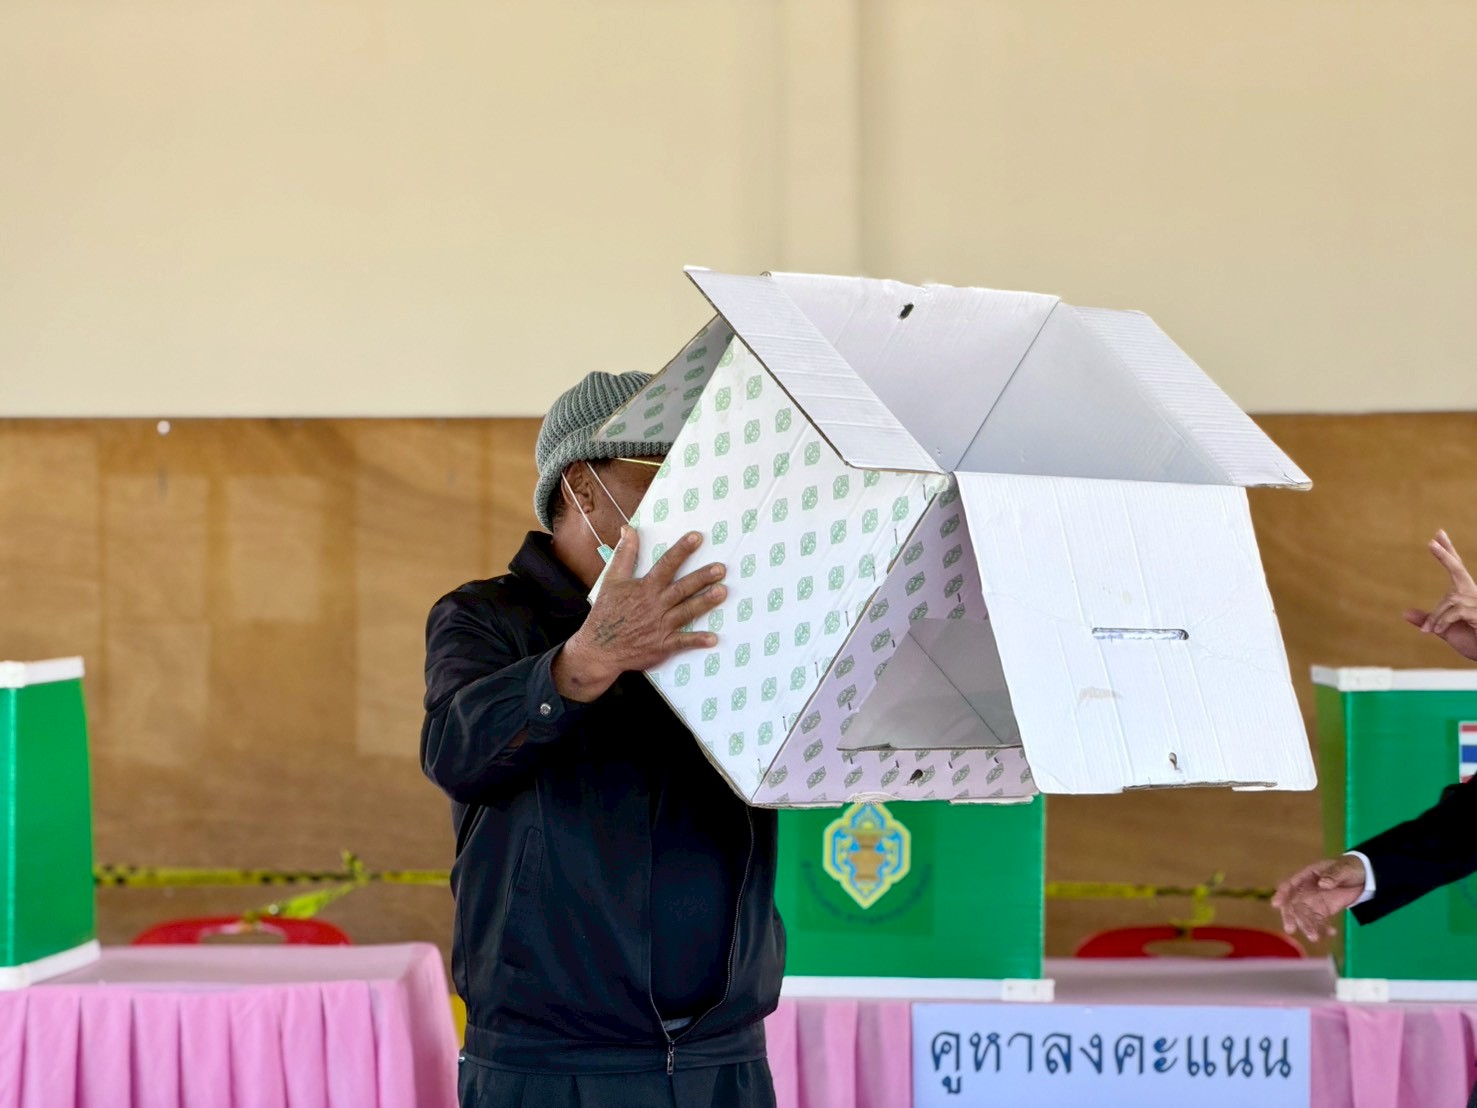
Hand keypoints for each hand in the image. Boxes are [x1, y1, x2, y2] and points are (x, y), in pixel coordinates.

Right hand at [554, 528, 725, 700]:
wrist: (599, 648)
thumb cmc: (606, 612)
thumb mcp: (612, 580)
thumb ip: (624, 554)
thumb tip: (628, 529)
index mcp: (644, 588)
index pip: (666, 565)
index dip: (681, 550)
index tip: (697, 537)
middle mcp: (655, 605)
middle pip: (682, 588)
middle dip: (701, 577)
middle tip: (721, 568)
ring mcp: (660, 626)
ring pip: (686, 612)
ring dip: (704, 603)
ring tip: (722, 592)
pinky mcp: (662, 645)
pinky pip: (682, 642)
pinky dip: (697, 640)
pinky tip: (714, 638)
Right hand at [1270, 855, 1367, 941]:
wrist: (1364, 877)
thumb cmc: (1349, 868)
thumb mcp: (1344, 869)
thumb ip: (1333, 876)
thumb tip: (1323, 884)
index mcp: (1307, 876)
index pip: (1290, 885)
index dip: (1282, 894)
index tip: (1276, 904)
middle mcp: (1306, 890)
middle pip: (1293, 904)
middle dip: (1290, 916)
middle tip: (1290, 929)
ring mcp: (1315, 902)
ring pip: (1305, 916)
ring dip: (1307, 926)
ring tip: (1314, 937)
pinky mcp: (1325, 911)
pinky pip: (1320, 922)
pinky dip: (1323, 929)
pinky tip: (1332, 933)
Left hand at [1404, 531, 1476, 661]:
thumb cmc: (1471, 641)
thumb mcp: (1443, 630)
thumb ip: (1428, 620)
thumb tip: (1405, 613)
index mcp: (1464, 594)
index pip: (1456, 568)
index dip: (1448, 552)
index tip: (1439, 534)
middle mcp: (1473, 593)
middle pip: (1458, 569)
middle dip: (1445, 555)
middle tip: (1432, 541)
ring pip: (1449, 600)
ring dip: (1436, 618)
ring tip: (1430, 630)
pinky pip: (1454, 612)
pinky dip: (1441, 622)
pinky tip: (1437, 630)